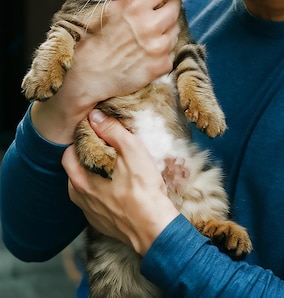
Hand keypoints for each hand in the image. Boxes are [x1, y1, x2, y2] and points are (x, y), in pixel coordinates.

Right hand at [31, 0, 180, 143]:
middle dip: (168, 7)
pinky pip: (172, 51)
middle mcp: (150, 25)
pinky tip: (148, 53)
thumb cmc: (93, 42)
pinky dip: (163, 51)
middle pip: (176, 6)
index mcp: (135, 7)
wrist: (89, 76)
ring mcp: (159, 46)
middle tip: (157, 14)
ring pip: (176, 28)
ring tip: (149, 36)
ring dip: (166, 29)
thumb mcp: (107, 10)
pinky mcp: (162, 65)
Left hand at [62, 110, 178, 254]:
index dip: (83, 138)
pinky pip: (92, 201)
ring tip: (111, 167)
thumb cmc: (142, 187)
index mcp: (80, 175)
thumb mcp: (131, 149)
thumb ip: (110, 130)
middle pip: (73, 168)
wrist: (153, 227)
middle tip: (104, 148)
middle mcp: (78, 194)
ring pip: (81, 185)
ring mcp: (87, 211)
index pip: (69, 150)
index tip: (97, 133)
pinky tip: (116, 187)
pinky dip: (99, 192)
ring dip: (91, 174)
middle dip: (85, 155)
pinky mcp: (98, 222)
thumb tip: (94, 116)